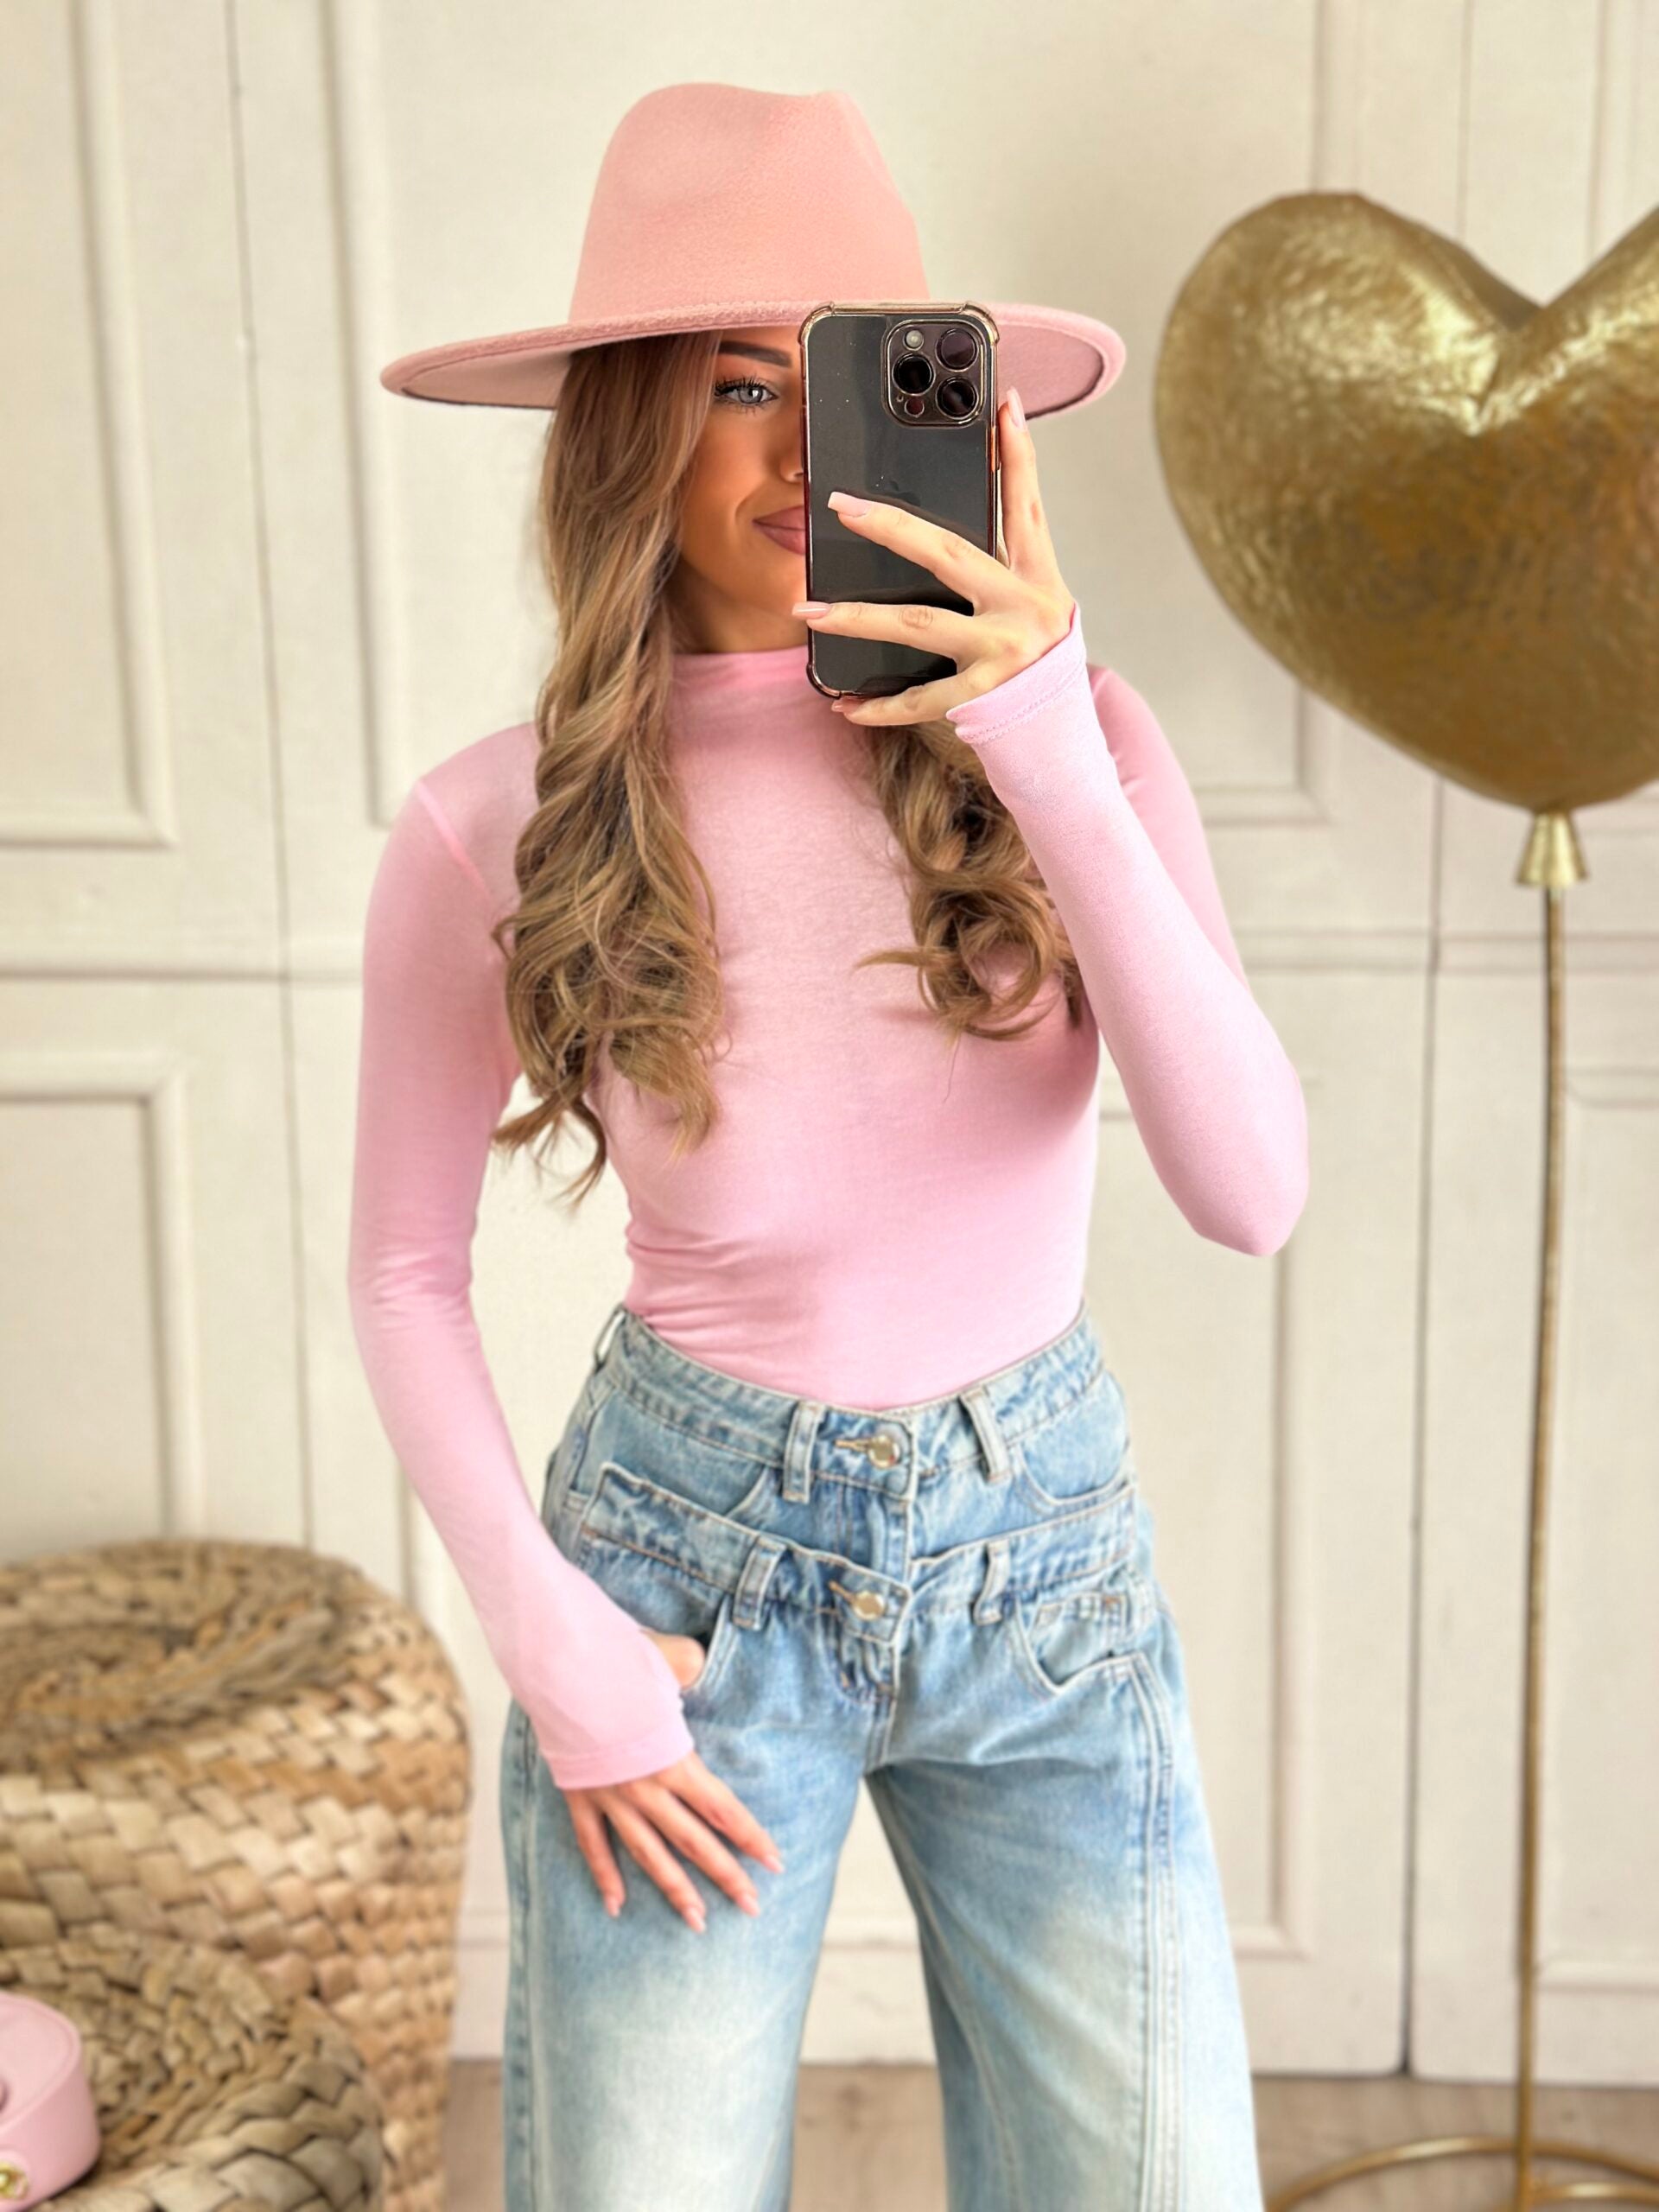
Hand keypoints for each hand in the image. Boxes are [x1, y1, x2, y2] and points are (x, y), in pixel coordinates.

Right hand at [558, 1627, 784, 1932]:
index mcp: (674, 1759)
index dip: (751, 1838)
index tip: (775, 1864)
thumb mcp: (669, 1659)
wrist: (557, 1673)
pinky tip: (615, 1907)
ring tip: (698, 1922)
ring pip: (649, 1854)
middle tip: (751, 1907)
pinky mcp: (580, 1798)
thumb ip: (692, 1667)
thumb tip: (701, 1665)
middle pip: (694, 1841)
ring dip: (675, 1889)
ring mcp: (612, 1799)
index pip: (723, 1809)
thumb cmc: (616, 1661)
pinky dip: (604, 1876)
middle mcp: (647, 1789)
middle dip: (726, 1875)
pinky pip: (593, 1845)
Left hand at [791, 386, 1076, 724]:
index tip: (1003, 403)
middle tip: (842, 505)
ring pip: (919, 624)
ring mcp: (1002, 653)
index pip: (1025, 506)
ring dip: (859, 618)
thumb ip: (1002, 568)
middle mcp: (1023, 609)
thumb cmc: (1040, 663)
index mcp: (1038, 578)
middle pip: (949, 553)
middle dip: (893, 526)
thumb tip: (936, 532)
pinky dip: (880, 706)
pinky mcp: (983, 697)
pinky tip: (844, 705)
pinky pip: (920, 699)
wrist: (1061, 735)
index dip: (1018, 454)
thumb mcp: (1036, 605)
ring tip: (809, 612)